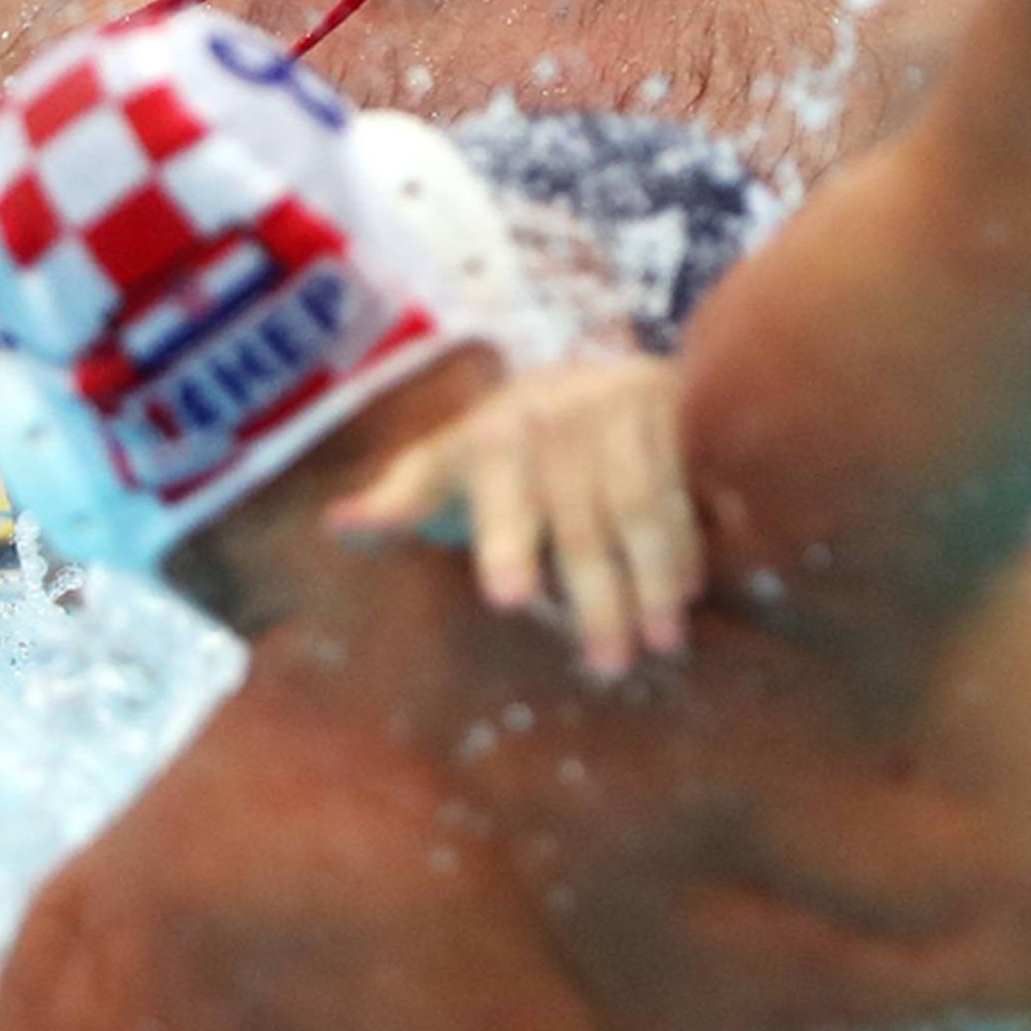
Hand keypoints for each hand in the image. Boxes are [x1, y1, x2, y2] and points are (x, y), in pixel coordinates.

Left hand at [327, 353, 703, 678]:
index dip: (503, 541)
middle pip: (580, 524)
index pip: (498, 495)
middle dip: (597, 597)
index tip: (508, 598)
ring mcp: (618, 408)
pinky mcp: (673, 405)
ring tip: (660, 643)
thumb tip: (336, 525)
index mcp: (492, 436)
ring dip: (653, 581)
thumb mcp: (449, 463)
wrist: (594, 366)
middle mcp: (555, 418)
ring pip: (641, 510)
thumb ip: (403, 500)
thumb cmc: (509, 443)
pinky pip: (686, 487)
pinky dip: (692, 543)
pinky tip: (695, 593)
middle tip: (606, 664)